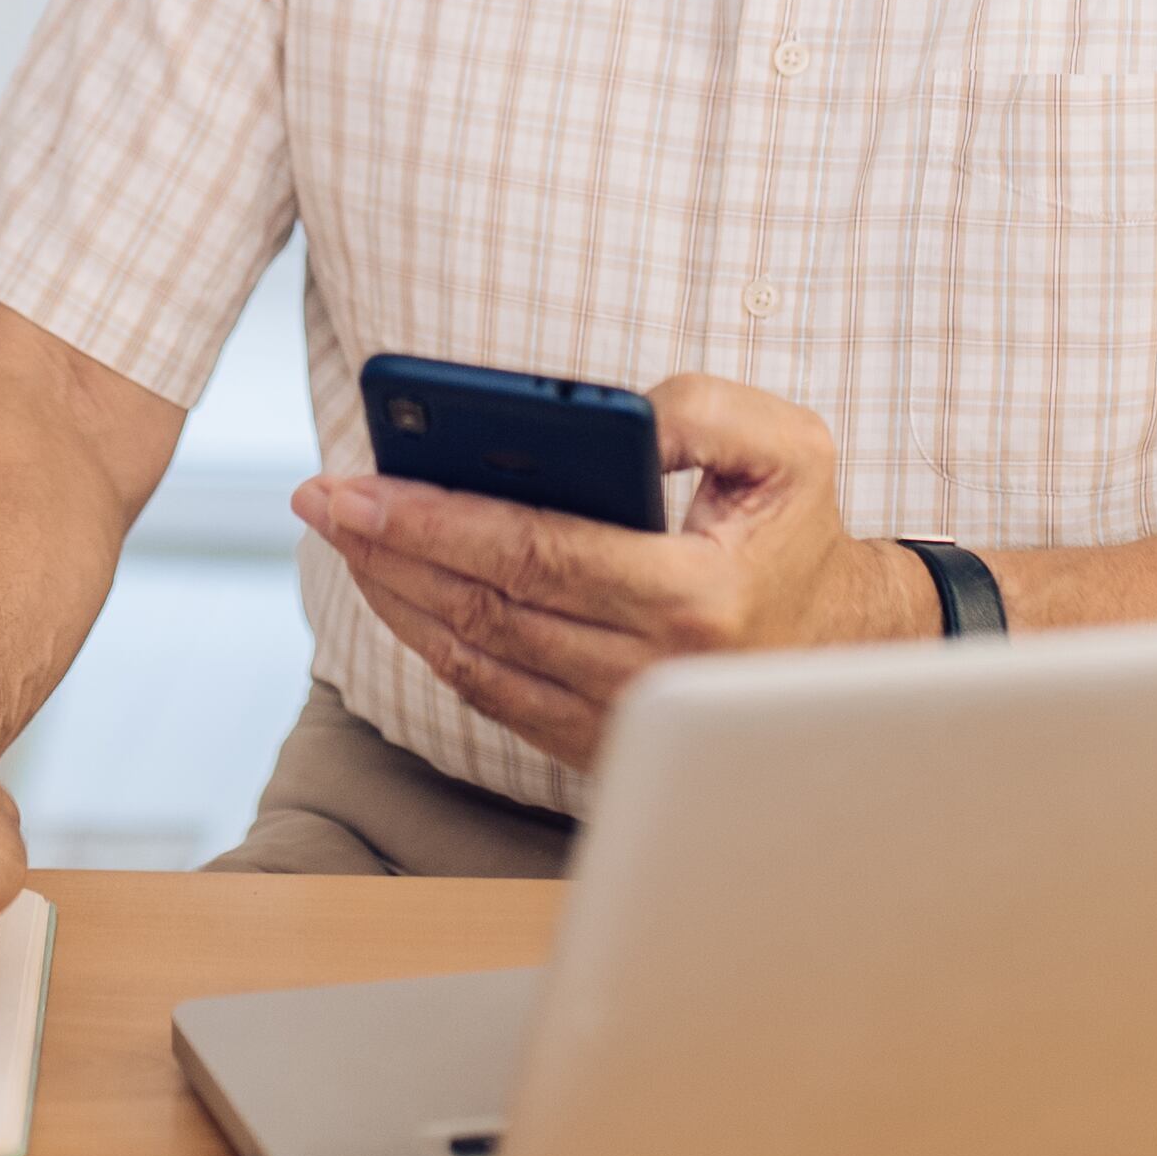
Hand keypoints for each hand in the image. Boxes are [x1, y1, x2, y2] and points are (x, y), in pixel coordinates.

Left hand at [292, 373, 928, 769]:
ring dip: (394, 593)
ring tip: (341, 531)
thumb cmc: (796, 535)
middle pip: (486, 604)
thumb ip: (706, 411)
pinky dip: (429, 639)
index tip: (363, 485)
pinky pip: (488, 692)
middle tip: (320, 498)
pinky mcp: (593, 745)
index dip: (437, 520)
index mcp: (693, 599)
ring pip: (473, 653)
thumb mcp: (790, 449)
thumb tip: (617, 417)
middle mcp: (648, 671)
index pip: (535, 552)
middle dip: (389, 547)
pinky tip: (392, 587)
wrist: (837, 651)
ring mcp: (615, 719)